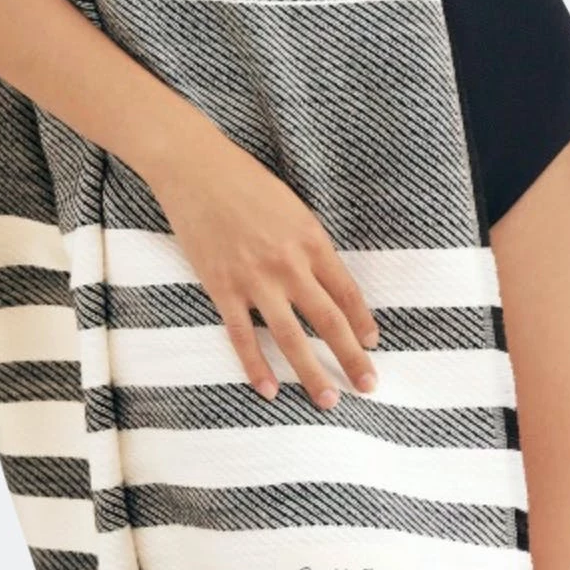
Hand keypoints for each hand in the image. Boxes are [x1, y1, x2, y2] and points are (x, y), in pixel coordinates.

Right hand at [152, 129, 381, 410]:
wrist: (196, 169)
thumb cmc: (246, 182)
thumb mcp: (292, 207)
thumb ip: (309, 245)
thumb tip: (326, 281)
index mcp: (311, 239)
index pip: (346, 291)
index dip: (362, 322)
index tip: (373, 344)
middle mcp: (289, 263)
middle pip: (328, 320)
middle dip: (352, 357)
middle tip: (369, 386)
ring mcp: (255, 279)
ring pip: (291, 337)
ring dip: (311, 373)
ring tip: (328, 400)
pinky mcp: (222, 288)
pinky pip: (242, 336)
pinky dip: (256, 366)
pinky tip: (268, 390)